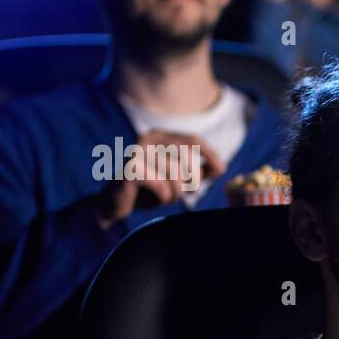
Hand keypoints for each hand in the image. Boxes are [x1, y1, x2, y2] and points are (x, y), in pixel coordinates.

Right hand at [95, 131, 224, 228]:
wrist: (116, 202)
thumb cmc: (151, 188)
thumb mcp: (179, 178)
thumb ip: (198, 171)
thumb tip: (221, 168)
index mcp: (159, 135)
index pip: (193, 139)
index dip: (210, 154)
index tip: (222, 170)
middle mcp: (147, 138)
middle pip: (187, 157)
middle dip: (192, 179)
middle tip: (185, 192)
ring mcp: (137, 153)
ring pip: (176, 176)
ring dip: (177, 193)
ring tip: (167, 197)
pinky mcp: (130, 171)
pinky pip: (163, 187)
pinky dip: (164, 198)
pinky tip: (154, 198)